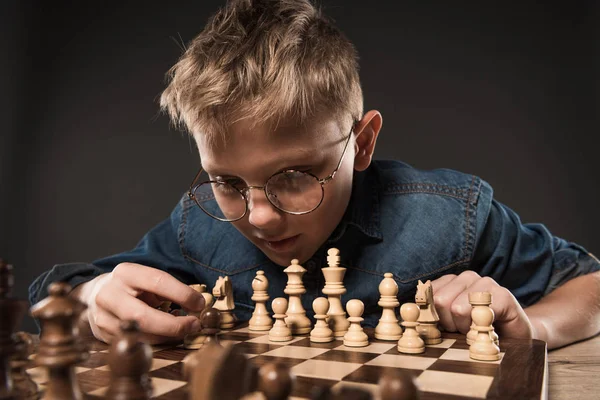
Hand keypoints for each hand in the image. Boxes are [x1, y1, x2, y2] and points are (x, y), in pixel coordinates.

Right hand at [76, 263, 204, 343]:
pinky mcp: (103, 335)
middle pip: (144, 316)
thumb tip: (198, 304)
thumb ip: (168, 289)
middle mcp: (110, 294)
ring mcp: (103, 317)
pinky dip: (156, 341)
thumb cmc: (131, 286)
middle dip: (174, 325)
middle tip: (195, 325)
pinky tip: (166, 335)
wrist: (94, 294)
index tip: (200, 303)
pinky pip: (134, 343)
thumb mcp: (147, 278)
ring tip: (184, 330)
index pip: (158, 281)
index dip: (182, 294)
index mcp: (125, 273)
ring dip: (167, 336)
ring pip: (139, 334)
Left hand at [430, 271, 533, 338]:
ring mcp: (486, 282)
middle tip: (464, 329)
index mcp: (451, 280)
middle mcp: (467, 276)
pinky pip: (480, 312)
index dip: (434, 317)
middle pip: (440, 301)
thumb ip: (432, 314)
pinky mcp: (503, 294)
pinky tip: (489, 327)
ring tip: (477, 328)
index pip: (427, 295)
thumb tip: (412, 314)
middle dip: (449, 324)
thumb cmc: (477, 330)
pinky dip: (480, 327)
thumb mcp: (449, 321)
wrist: (514, 336)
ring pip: (457, 308)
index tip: (448, 326)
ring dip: (465, 328)